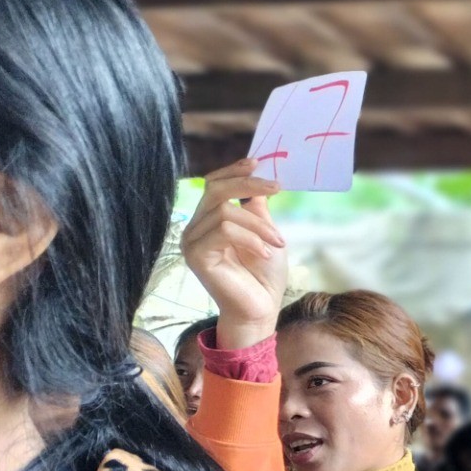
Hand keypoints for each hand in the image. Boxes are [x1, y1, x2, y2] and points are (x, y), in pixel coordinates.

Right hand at [181, 159, 288, 349]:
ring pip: (225, 213)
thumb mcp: (266, 233)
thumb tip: (259, 177)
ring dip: (259, 225)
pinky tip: (264, 252)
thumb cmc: (264, 275)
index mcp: (210, 219)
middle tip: (277, 187)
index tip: (259, 162)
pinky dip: (250, 238)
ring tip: (278, 242)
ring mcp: (192, 241)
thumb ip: (257, 207)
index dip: (234, 171)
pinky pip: (223, 232)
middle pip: (215, 190)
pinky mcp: (196, 256)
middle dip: (248, 184)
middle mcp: (196, 228)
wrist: (260, 308)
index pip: (214, 184)